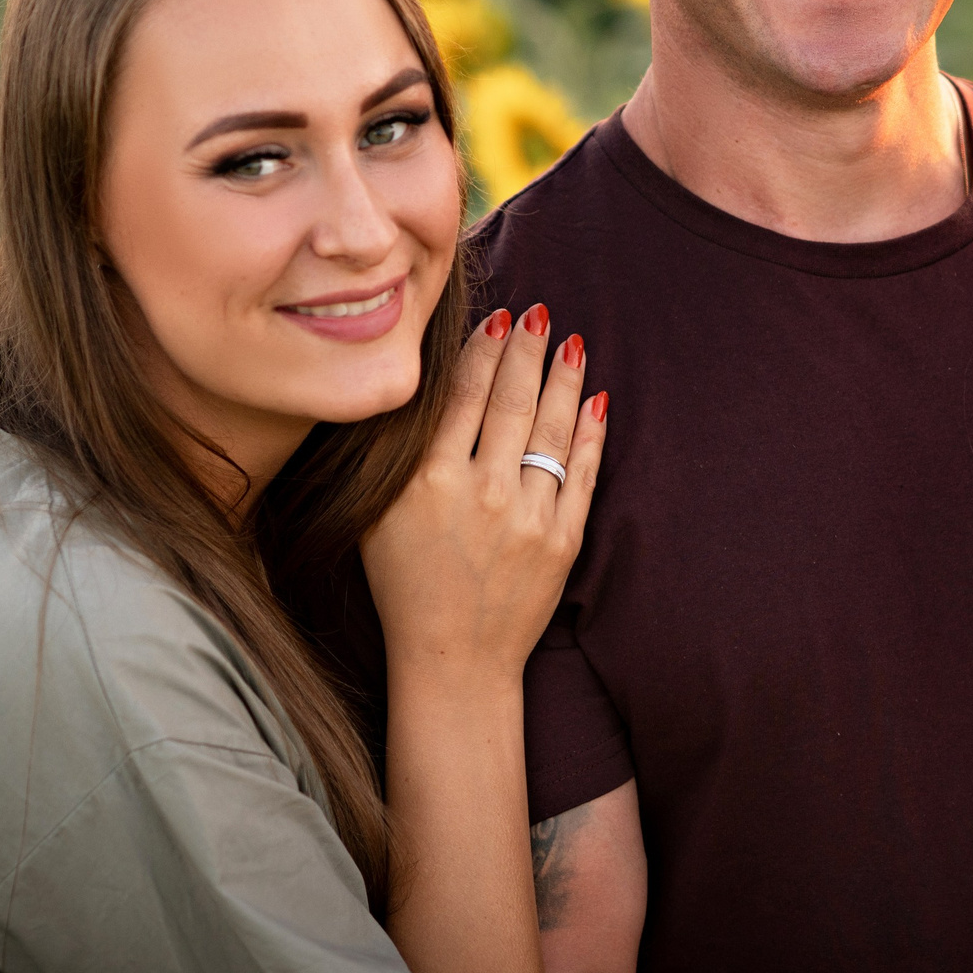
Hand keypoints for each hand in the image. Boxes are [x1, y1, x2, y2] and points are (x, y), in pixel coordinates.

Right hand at [361, 304, 606, 685]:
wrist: (454, 660)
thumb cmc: (405, 584)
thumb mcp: (377, 516)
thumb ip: (393, 455)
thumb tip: (415, 387)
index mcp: (426, 481)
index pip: (462, 396)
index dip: (483, 351)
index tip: (498, 318)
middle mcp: (480, 492)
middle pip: (511, 401)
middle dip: (528, 350)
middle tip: (540, 312)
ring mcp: (527, 516)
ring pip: (551, 429)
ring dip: (563, 380)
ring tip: (571, 342)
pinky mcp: (563, 539)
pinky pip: (581, 472)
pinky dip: (589, 432)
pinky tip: (594, 400)